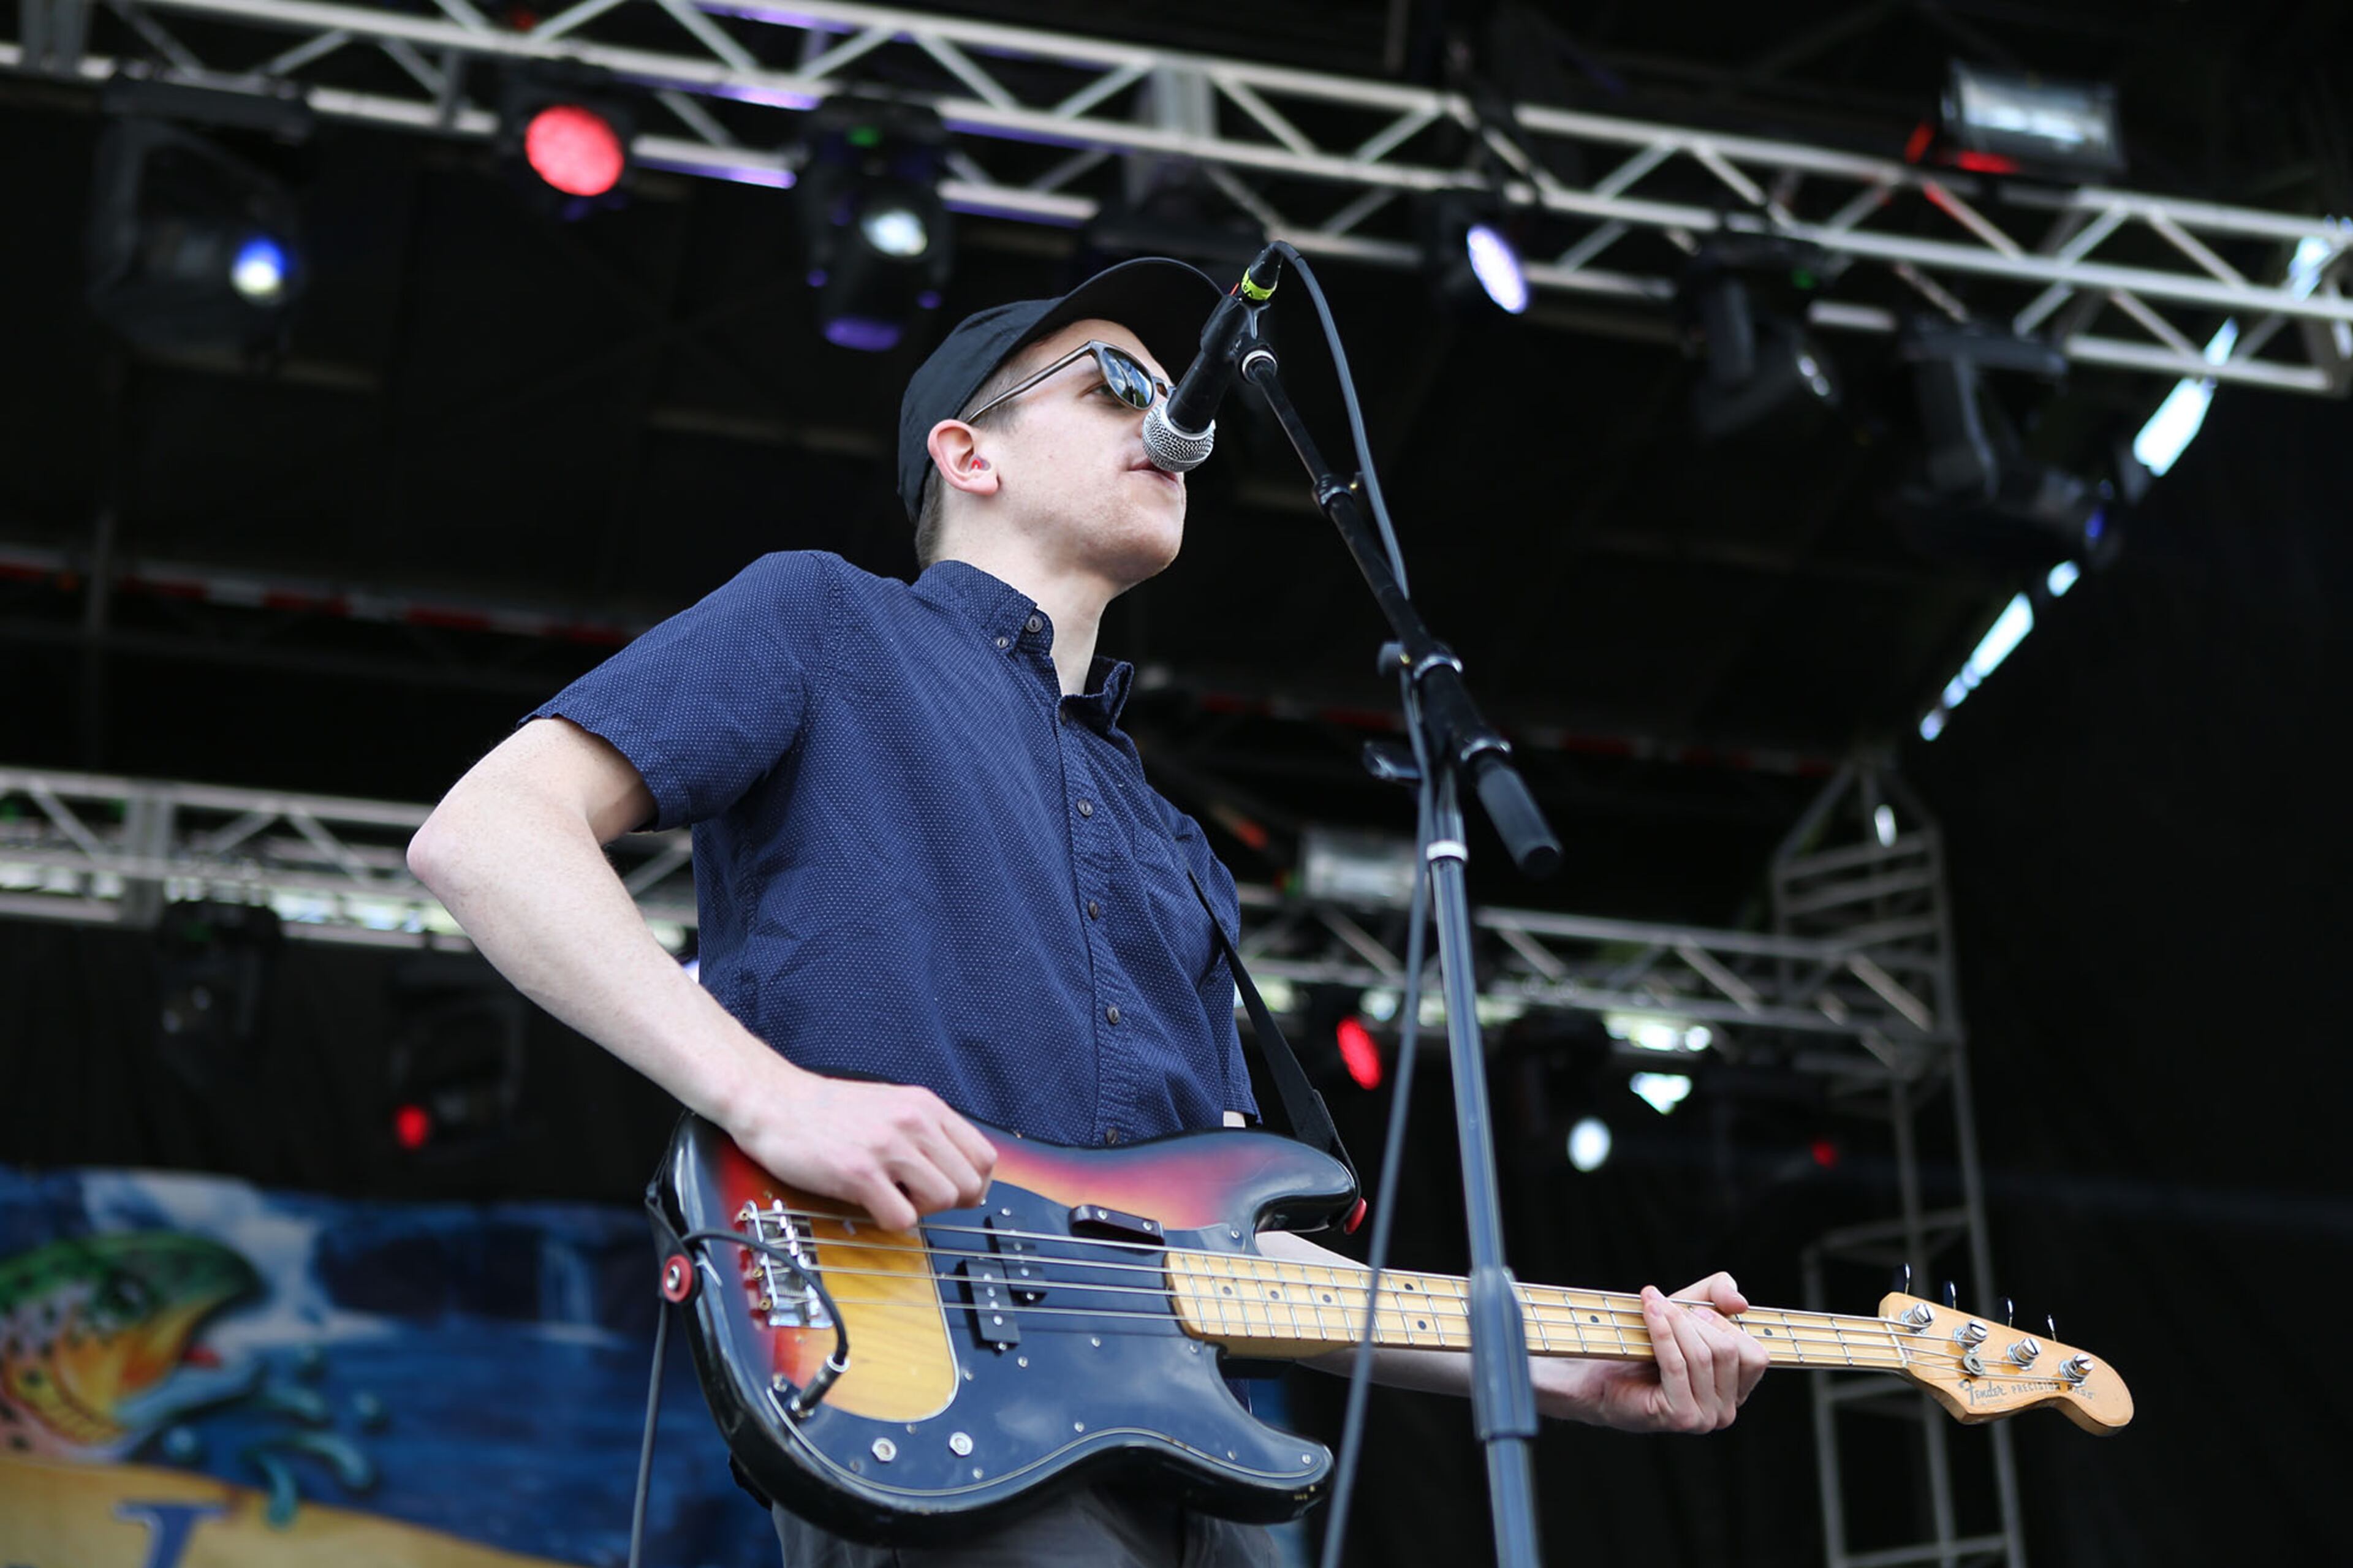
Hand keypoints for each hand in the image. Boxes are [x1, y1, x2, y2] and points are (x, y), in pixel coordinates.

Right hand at [726, 1062, 996, 1231]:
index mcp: (927, 1107)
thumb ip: (927, 1132)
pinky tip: (871, 1204)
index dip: (972, 1185)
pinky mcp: (859, 1173)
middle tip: (916, 1198)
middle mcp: (914, 1122)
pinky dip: (890, 1222)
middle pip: (969, 1184)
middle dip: (948, 1202)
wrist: (776, 1103)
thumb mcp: (893, 1106)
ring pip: (943, 1200)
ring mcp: (888, 1147)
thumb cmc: (831, 1112)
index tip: (950, 1192)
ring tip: (891, 1197)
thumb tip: (959, 1173)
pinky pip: (902, 1218)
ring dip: (920, 1210)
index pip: (984, 1157)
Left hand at [1536, 1272, 1767, 1432]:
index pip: (1756, 1356)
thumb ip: (1718, 1296)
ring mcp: (1705, 1419)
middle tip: (1666, 1305)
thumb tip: (1740, 1302)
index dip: (1727, 1325)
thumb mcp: (1687, 1311)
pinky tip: (1649, 1313)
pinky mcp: (1679, 1417)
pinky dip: (1663, 1333)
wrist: (1599, 1375)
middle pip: (1729, 1351)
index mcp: (1736, 1391)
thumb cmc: (1644, 1344)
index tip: (1696, 1307)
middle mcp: (1726, 1412)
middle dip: (1696, 1319)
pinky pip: (1677, 1364)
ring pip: (1703, 1355)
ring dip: (1675, 1321)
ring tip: (1652, 1304)